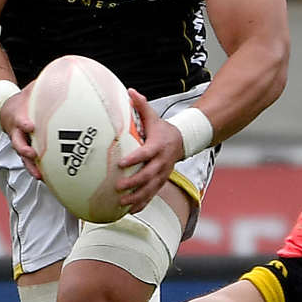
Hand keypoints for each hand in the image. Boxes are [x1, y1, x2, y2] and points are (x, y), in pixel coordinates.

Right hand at [0, 85, 41, 180]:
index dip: (23, 123)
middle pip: (18, 143)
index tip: (29, 126)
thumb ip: (44, 84)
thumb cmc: (24, 99)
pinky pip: (31, 162)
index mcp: (18, 116)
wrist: (6, 110)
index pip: (19, 120)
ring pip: (23, 157)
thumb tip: (65, 73)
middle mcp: (17, 132)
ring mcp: (20, 142)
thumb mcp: (31, 89)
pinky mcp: (26, 151)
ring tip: (40, 175)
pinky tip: (49, 179)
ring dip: (30, 166)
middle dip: (24, 149)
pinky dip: (37, 170)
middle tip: (32, 154)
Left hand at [114, 89, 185, 211]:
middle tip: (118, 186)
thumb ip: (141, 105)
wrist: (183, 141)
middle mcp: (162, 162)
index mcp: (158, 146)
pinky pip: (153, 194)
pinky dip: (142, 203)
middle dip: (133, 182)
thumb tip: (130, 91)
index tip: (121, 163)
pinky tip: (131, 210)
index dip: (134, 159)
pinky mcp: (162, 181)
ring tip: (122, 202)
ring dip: (137, 196)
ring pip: (151, 188)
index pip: (146, 153)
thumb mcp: (154, 116)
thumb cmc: (162, 129)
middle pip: (148, 175)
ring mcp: (163, 173)